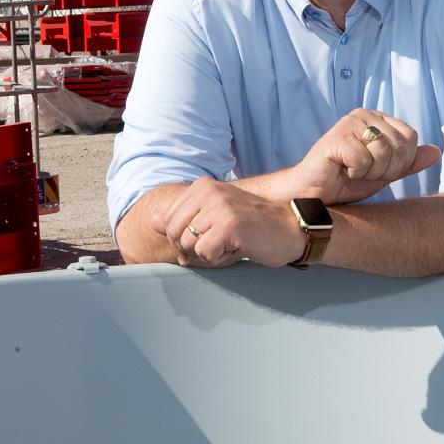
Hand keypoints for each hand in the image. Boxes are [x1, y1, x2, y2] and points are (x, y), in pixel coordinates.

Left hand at [150, 177, 305, 267]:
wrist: (289, 228)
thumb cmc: (253, 225)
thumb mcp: (215, 216)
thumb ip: (184, 217)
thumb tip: (153, 222)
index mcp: (203, 186)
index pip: (169, 219)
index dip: (179, 238)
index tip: (200, 242)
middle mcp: (208, 191)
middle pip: (174, 232)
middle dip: (189, 249)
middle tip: (215, 248)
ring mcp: (219, 207)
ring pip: (188, 244)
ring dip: (207, 253)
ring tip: (229, 244)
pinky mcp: (229, 225)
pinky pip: (204, 253)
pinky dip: (218, 258)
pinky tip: (236, 248)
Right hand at [287, 109, 440, 204]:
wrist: (314, 194)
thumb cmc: (345, 182)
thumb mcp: (384, 173)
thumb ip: (409, 163)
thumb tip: (437, 152)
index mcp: (377, 119)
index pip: (411, 137)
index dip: (401, 162)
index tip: (380, 170)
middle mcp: (363, 115)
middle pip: (400, 145)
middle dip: (387, 169)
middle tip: (365, 173)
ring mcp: (348, 123)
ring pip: (384, 152)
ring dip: (371, 172)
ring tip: (353, 172)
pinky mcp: (336, 137)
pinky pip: (364, 159)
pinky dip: (355, 173)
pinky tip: (342, 170)